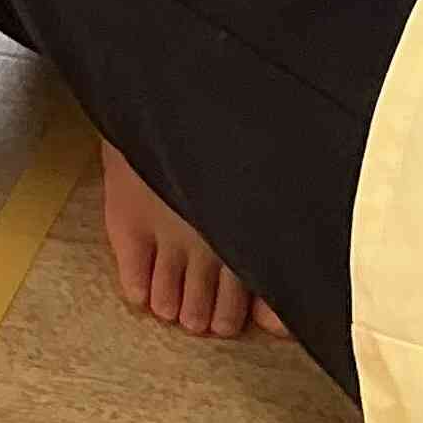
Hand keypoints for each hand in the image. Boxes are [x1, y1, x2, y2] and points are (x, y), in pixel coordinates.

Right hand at [98, 140, 285, 340]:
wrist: (166, 99)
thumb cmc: (223, 130)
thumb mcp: (270, 166)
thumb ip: (283, 209)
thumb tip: (292, 268)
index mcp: (248, 229)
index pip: (254, 295)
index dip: (249, 316)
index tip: (257, 322)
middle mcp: (208, 243)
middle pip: (205, 311)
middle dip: (206, 315)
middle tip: (204, 315)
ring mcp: (167, 239)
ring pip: (169, 303)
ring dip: (174, 305)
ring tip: (176, 303)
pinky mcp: (130, 231)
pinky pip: (136, 285)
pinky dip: (142, 292)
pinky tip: (147, 287)